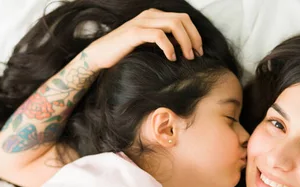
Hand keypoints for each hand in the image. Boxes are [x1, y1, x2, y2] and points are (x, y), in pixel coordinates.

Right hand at [84, 8, 202, 68]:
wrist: (100, 55)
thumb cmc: (126, 53)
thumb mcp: (150, 46)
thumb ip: (166, 42)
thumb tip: (186, 48)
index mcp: (155, 16)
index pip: (183, 18)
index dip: (195, 34)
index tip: (199, 51)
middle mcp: (150, 15)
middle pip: (182, 19)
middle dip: (193, 37)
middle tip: (196, 55)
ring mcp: (142, 22)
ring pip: (174, 24)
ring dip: (185, 42)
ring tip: (187, 57)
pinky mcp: (134, 33)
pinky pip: (159, 35)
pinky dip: (169, 47)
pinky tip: (171, 58)